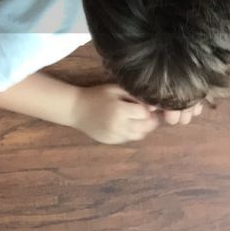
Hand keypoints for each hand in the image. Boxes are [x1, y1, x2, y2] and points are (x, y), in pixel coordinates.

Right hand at [71, 84, 203, 143]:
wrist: (75, 109)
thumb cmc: (97, 95)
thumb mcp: (115, 89)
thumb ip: (134, 95)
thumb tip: (154, 104)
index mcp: (120, 110)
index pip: (145, 113)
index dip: (148, 108)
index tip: (146, 103)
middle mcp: (119, 126)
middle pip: (146, 127)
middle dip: (150, 119)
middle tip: (146, 111)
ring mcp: (115, 136)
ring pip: (140, 135)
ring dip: (142, 127)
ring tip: (136, 118)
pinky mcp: (111, 141)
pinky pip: (129, 139)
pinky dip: (132, 132)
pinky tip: (125, 123)